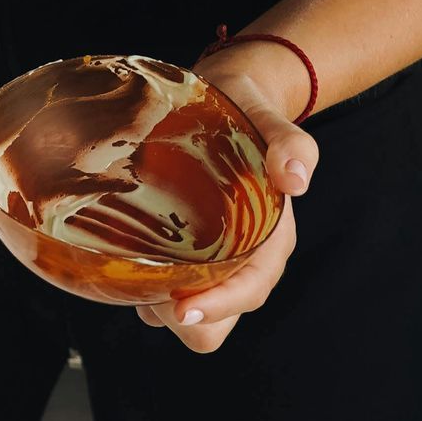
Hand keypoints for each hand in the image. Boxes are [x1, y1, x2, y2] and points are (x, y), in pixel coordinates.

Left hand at [132, 50, 318, 352]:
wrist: (224, 98)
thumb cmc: (246, 110)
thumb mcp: (268, 117)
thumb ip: (289, 142)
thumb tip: (297, 178)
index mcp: (269, 240)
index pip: (248, 292)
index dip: (218, 307)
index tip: (180, 307)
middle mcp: (241, 259)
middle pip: (215, 322)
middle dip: (180, 315)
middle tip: (147, 282)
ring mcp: (208, 261)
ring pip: (182, 314)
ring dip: (156, 304)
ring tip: (132, 266)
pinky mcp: (179, 254)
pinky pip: (161, 293)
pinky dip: (142, 289)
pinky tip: (124, 259)